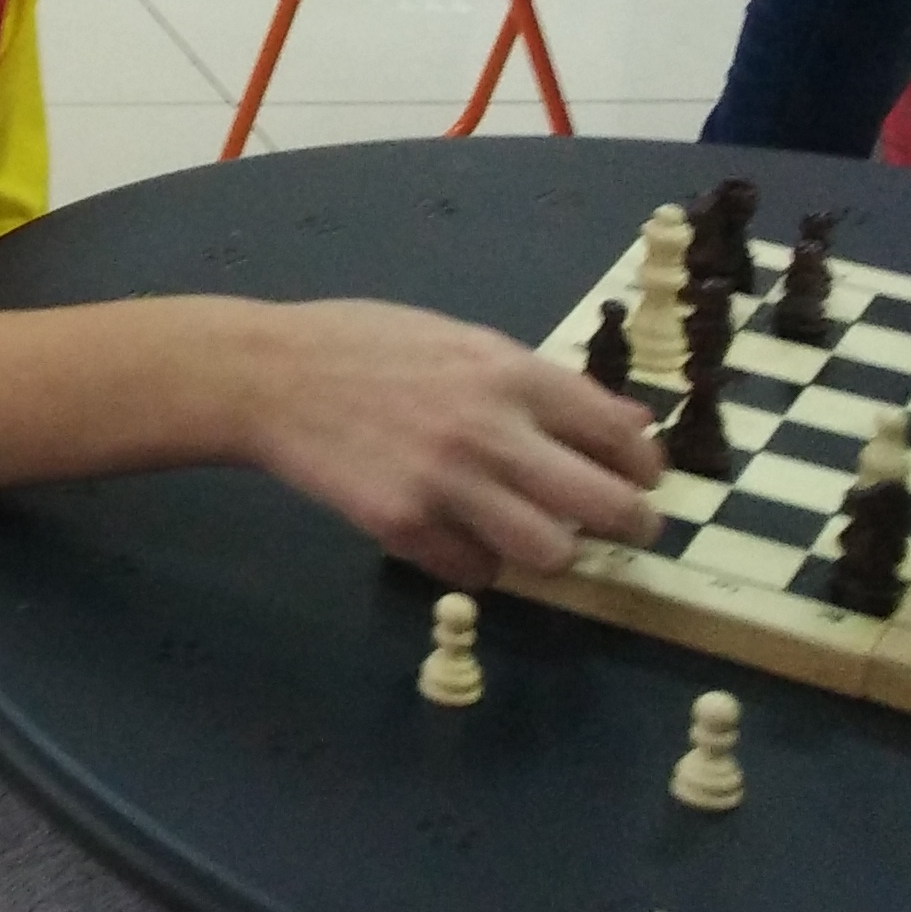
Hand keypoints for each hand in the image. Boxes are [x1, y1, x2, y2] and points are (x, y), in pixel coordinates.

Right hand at [242, 299, 662, 588]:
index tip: (638, 479)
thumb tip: (624, 425)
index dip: (643, 467)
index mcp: (510, 375)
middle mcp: (489, 431)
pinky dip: (478, 561)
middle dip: (630, 524)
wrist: (267, 375)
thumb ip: (538, 382)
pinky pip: (476, 571)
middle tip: (622, 528)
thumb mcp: (460, 340)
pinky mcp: (403, 525)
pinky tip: (456, 532)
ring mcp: (445, 484)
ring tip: (532, 533)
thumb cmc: (364, 346)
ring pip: (551, 553)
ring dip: (550, 549)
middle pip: (608, 507)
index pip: (620, 436)